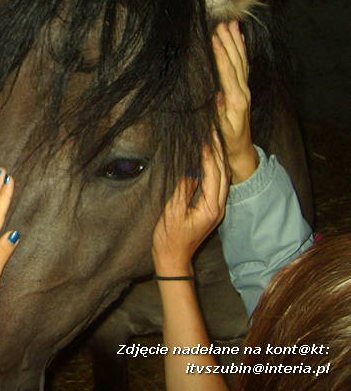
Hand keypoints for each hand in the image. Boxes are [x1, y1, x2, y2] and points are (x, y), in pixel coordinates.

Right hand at [152, 138, 228, 276]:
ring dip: (217, 158)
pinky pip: (216, 184)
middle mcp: (218, 207)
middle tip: (213, 131)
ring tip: (212, 140)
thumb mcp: (172, 212)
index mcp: (210, 208)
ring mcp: (216, 208)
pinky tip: (207, 159)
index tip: (205, 137)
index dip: (209, 155)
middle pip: (222, 174)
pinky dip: (213, 169)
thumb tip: (191, 169)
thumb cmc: (169, 238)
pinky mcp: (210, 209)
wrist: (173, 258)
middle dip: (218, 152)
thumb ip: (183, 190)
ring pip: (222, 178)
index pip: (213, 174)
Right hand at [212, 20, 257, 182]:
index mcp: (235, 101)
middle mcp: (242, 92)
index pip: (227, 72)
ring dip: (236, 42)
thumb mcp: (220, 130)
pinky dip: (241, 51)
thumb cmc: (225, 141)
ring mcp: (245, 90)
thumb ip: (219, 113)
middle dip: (229, 42)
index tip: (215, 38)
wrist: (241, 150)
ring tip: (232, 25)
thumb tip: (218, 95)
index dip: (221, 55)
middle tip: (223, 23)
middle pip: (236, 62)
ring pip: (241, 61)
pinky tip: (239, 40)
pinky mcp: (244, 90)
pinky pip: (243, 66)